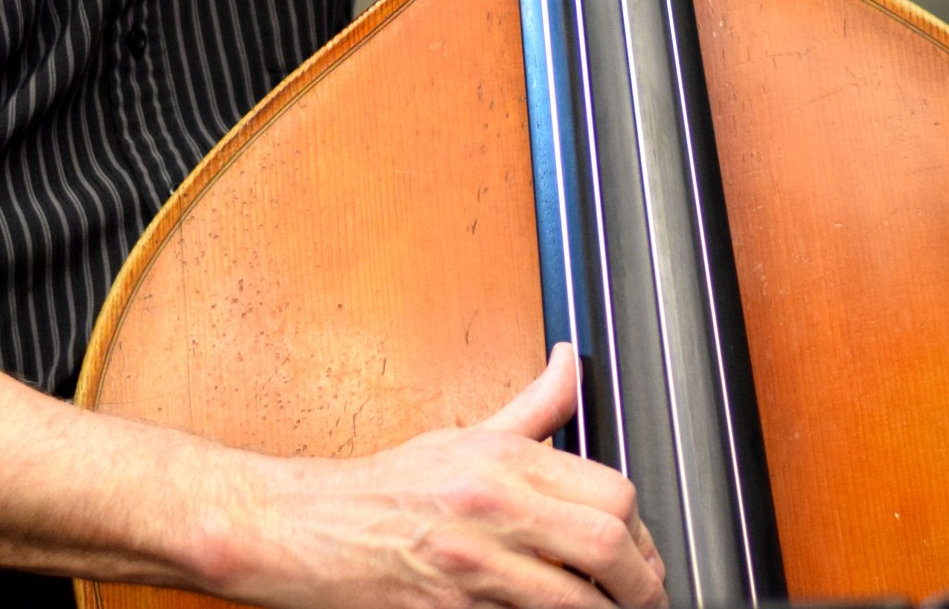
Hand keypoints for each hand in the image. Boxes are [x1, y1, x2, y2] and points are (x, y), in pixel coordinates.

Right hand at [232, 344, 667, 608]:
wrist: (303, 530)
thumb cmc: (382, 489)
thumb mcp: (463, 435)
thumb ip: (534, 408)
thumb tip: (571, 363)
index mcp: (503, 461)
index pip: (611, 493)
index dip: (642, 533)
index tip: (642, 552)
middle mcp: (492, 507)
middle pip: (606, 545)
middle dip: (640, 582)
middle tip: (645, 596)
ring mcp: (471, 566)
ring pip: (573, 601)